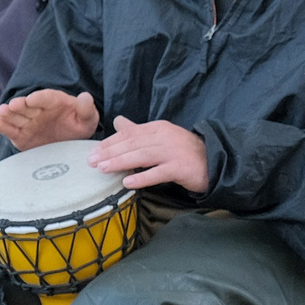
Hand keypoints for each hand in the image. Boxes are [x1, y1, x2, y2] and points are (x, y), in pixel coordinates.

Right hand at [0, 87, 98, 151]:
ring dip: (8, 114)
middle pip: (28, 107)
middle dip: (20, 106)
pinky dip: (3, 126)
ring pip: (17, 117)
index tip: (31, 99)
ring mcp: (29, 123)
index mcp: (55, 102)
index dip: (38, 98)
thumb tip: (86, 97)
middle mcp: (39, 111)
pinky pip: (11, 131)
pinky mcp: (22, 136)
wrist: (71, 145)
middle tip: (12, 106)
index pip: (46, 98)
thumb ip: (86, 109)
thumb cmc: (80, 127)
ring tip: (1, 113)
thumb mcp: (88, 119)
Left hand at [89, 116, 207, 193]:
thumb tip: (118, 122)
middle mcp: (164, 136)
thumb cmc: (183, 151)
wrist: (214, 162)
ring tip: (103, 169)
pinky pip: (158, 173)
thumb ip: (138, 131)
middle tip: (91, 161)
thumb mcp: (161, 137)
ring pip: (142, 156)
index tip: (93, 152)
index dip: (110, 143)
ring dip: (120, 162)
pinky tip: (128, 182)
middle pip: (132, 144)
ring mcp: (173, 151)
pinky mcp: (180, 167)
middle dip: (110, 152)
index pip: (129, 133)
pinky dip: (142, 177)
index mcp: (158, 128)